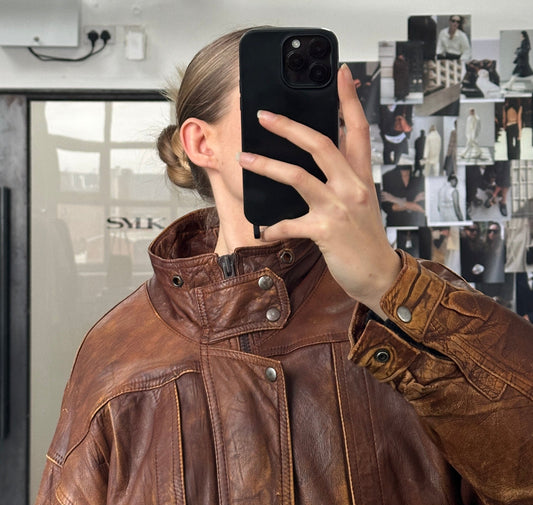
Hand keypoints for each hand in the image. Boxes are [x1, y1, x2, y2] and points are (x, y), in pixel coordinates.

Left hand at [237, 64, 399, 317]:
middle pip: (320, 143)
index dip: (350, 100)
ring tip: (244, 159)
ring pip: (298, 176)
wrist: (380, 275)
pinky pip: (291, 223)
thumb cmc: (366, 240)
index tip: (341, 74)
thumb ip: (345, 177)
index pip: (359, 129)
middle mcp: (352, 187)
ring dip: (267, 165)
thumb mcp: (362, 202)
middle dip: (289, 126)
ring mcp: (339, 208)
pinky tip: (263, 230)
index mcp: (361, 177)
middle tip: (264, 116)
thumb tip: (321, 156)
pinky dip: (274, 227)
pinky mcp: (326, 231)